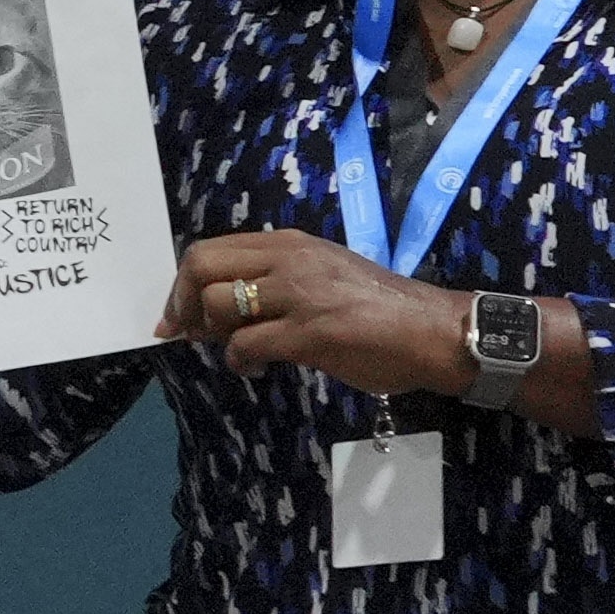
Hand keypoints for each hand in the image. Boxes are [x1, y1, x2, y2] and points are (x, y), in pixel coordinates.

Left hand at [165, 229, 455, 399]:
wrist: (434, 331)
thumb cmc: (379, 308)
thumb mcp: (323, 275)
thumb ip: (275, 281)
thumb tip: (217, 307)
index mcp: (290, 244)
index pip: (211, 249)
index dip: (184, 284)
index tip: (179, 315)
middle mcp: (290, 260)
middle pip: (201, 267)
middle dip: (183, 305)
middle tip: (190, 334)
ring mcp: (300, 294)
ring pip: (217, 304)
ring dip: (214, 334)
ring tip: (238, 350)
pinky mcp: (310, 332)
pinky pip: (245, 345)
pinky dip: (239, 363)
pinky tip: (258, 369)